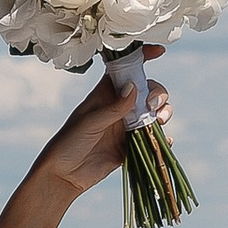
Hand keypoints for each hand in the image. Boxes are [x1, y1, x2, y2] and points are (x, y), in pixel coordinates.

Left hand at [34, 51, 166, 201]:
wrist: (63, 175)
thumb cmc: (68, 143)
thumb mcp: (89, 122)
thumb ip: (113, 107)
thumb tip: (134, 87)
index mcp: (105, 94)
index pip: (125, 69)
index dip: (142, 57)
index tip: (159, 52)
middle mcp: (118, 107)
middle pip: (147, 91)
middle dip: (158, 94)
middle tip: (152, 106)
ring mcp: (126, 126)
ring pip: (153, 113)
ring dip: (163, 113)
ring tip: (160, 121)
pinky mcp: (131, 146)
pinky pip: (152, 138)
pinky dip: (161, 138)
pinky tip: (164, 141)